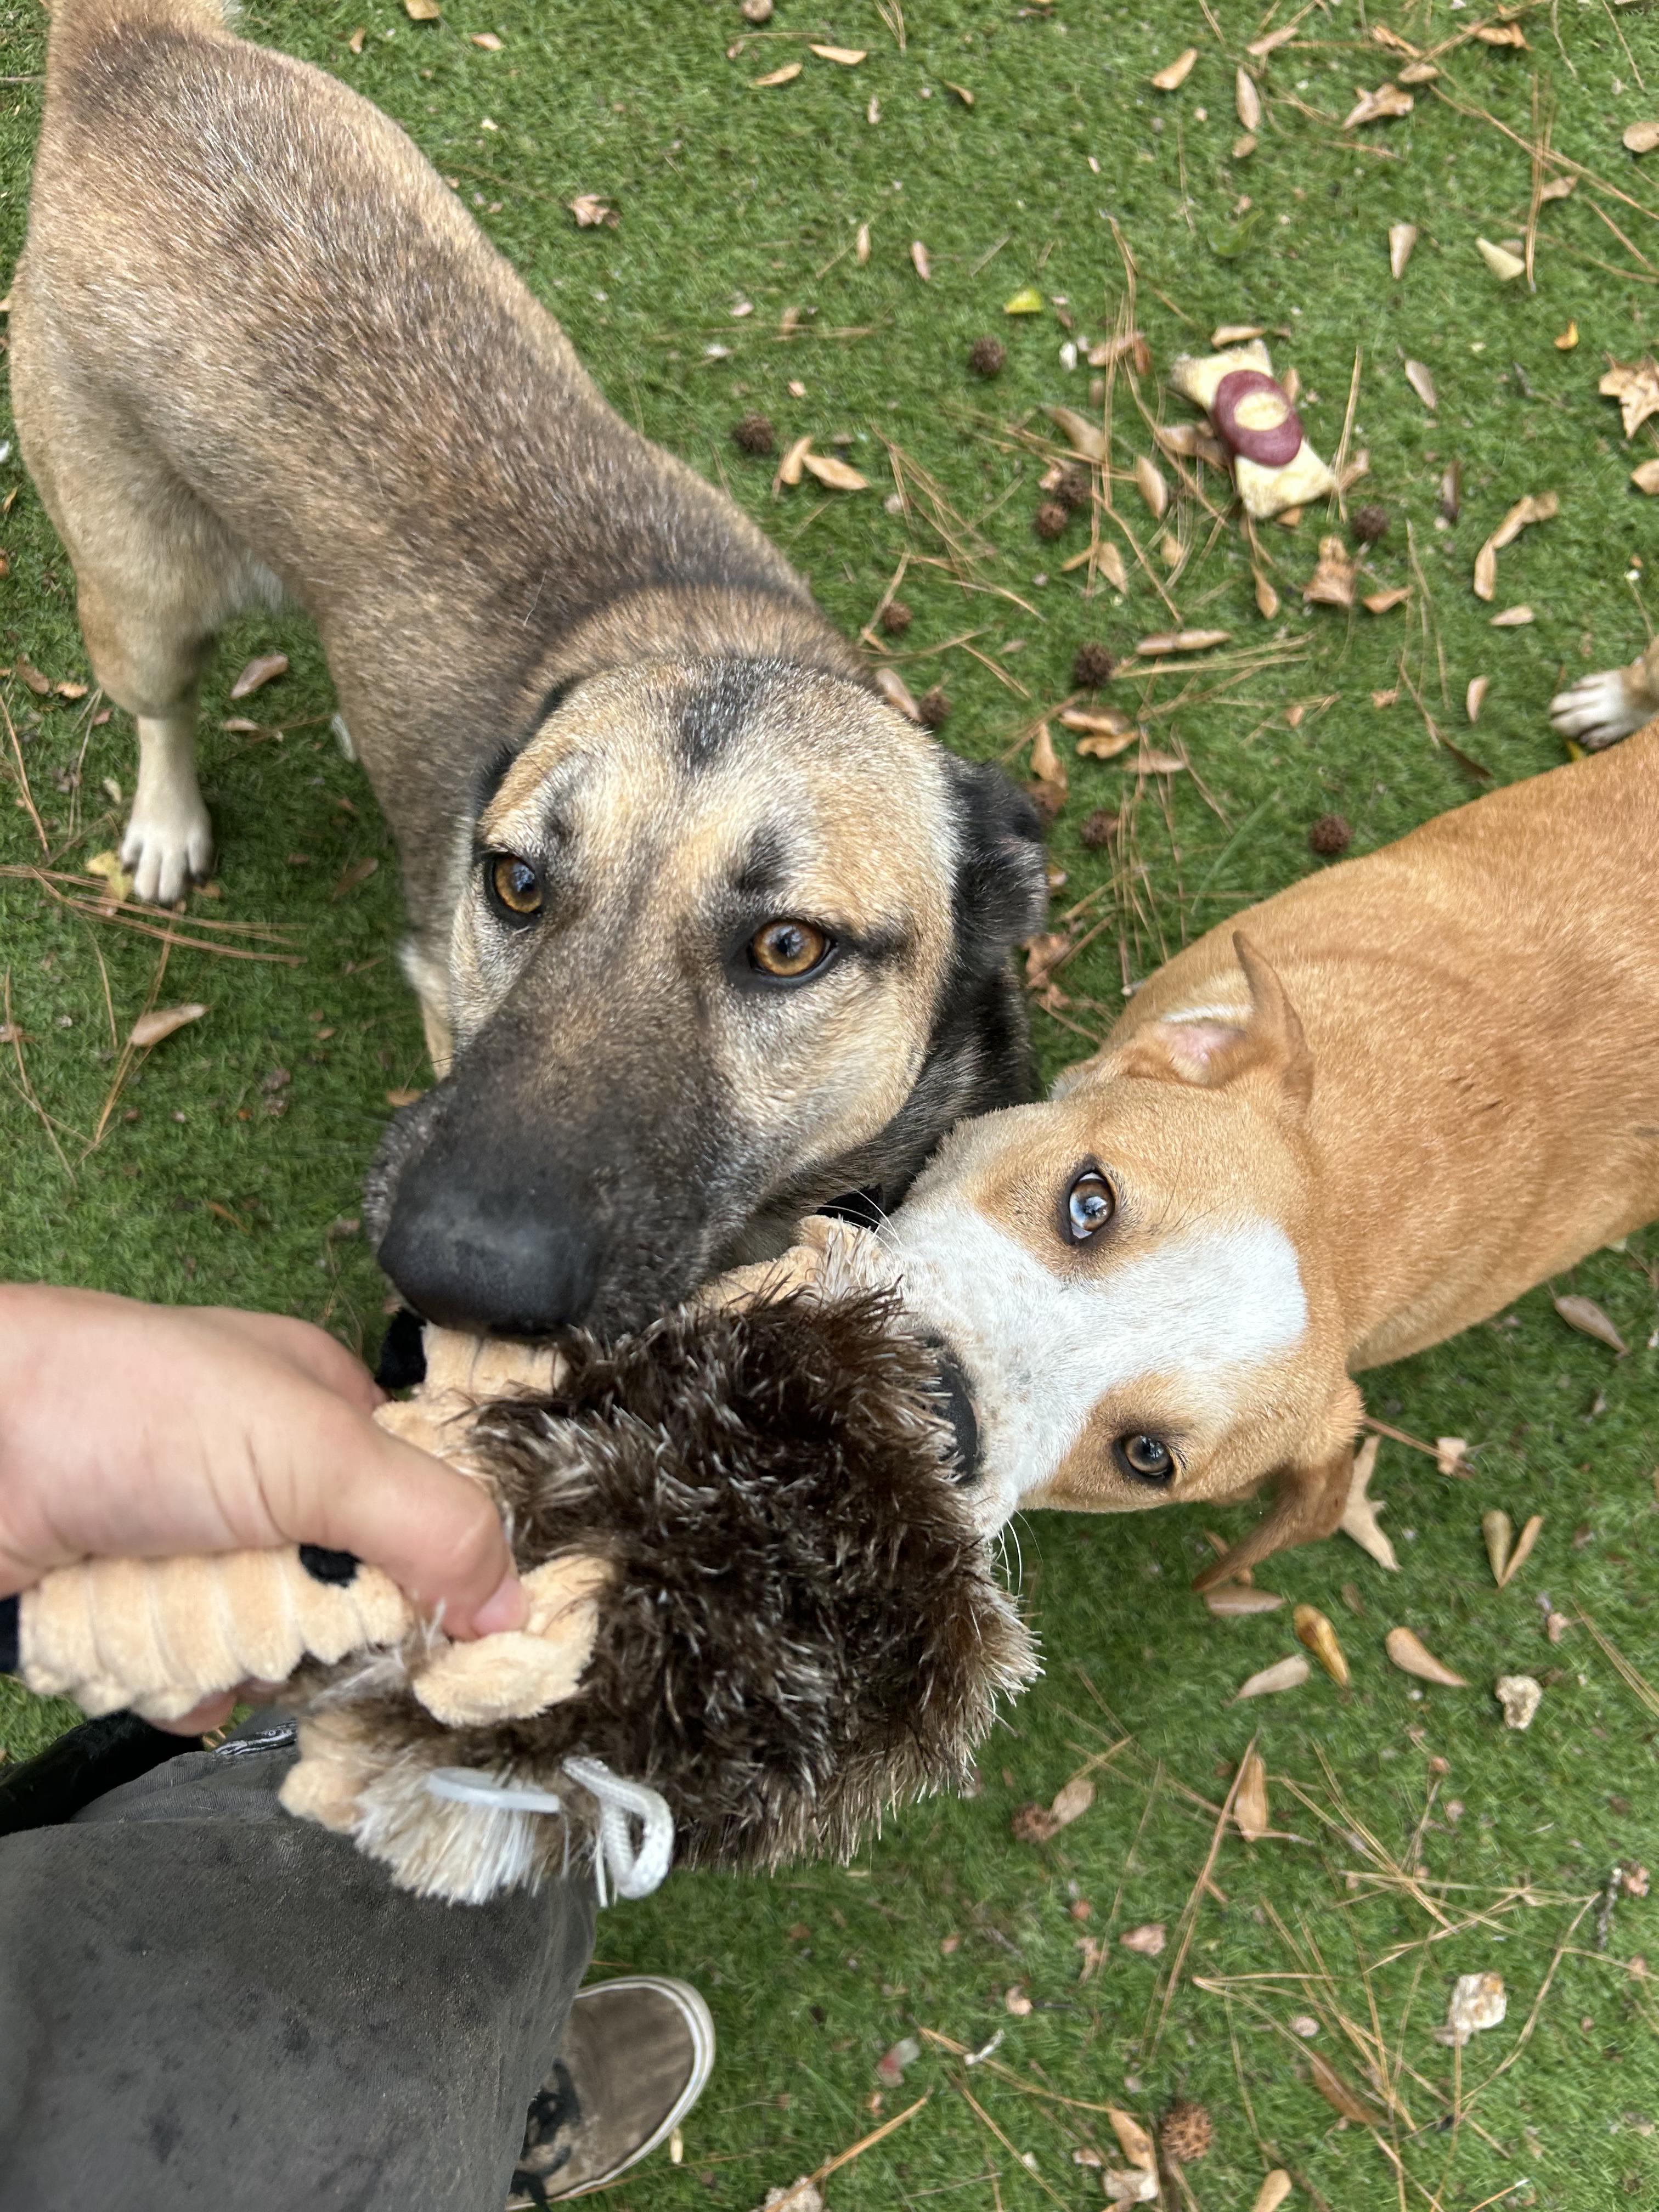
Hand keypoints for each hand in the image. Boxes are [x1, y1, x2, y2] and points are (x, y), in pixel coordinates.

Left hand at [0, 1288, 525, 1727]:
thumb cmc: (136, 1413)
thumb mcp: (313, 1448)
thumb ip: (431, 1522)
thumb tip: (519, 1607)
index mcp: (327, 1412)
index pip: (426, 1508)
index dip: (441, 1569)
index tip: (449, 1626)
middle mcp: (268, 1483)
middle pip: (351, 1597)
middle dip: (317, 1620)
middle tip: (285, 1606)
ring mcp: (199, 1549)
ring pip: (271, 1650)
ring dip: (231, 1649)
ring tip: (181, 1608)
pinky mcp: (136, 1612)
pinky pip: (193, 1685)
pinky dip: (167, 1679)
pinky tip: (135, 1641)